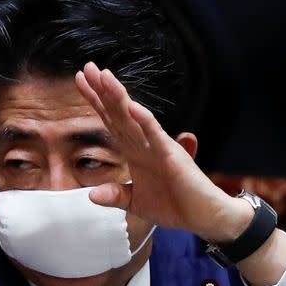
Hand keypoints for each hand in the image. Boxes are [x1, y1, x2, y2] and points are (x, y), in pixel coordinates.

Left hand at [74, 62, 251, 242]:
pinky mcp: (172, 156)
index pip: (112, 121)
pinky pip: (156, 136)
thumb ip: (116, 196)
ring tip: (104, 76)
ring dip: (119, 97)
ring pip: (134, 118)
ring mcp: (159, 147)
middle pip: (119, 113)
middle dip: (103, 91)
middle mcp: (146, 144)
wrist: (204, 218)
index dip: (96, 102)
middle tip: (87, 68)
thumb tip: (92, 195)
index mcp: (136, 152)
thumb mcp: (136, 203)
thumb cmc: (174, 206)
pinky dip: (144, 121)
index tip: (81, 81)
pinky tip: (132, 106)